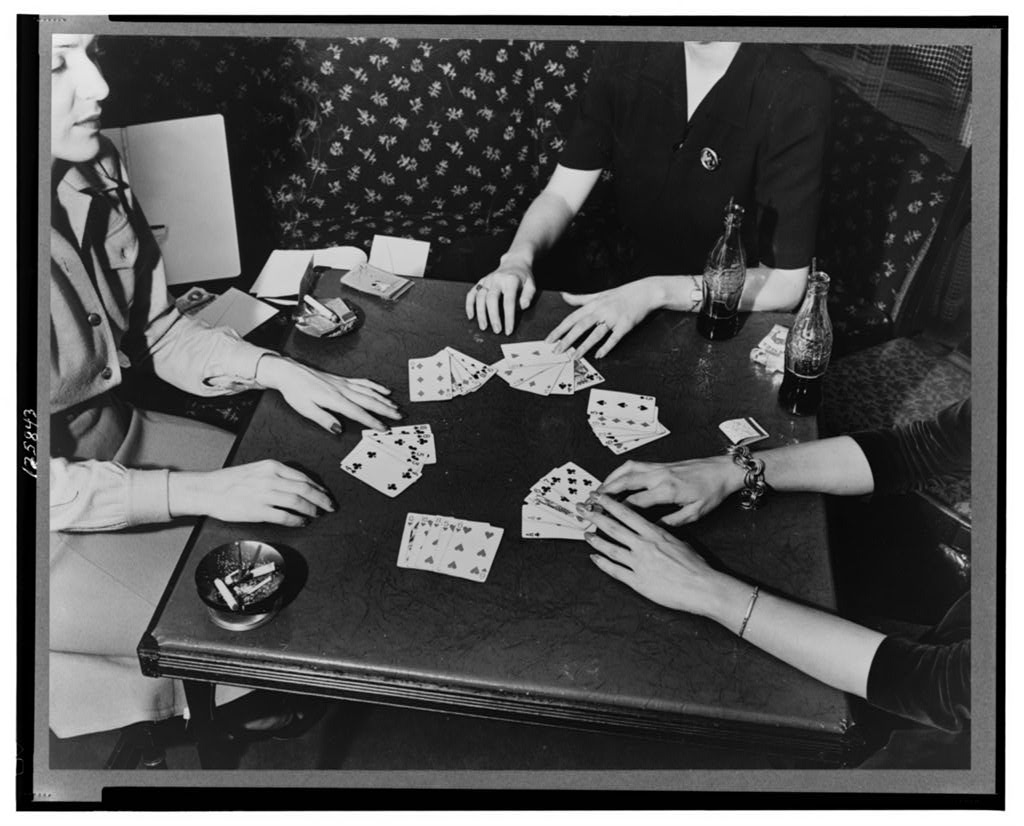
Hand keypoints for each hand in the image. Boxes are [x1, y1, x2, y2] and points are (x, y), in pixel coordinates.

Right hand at [169, 460, 334, 526]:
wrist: (208, 490)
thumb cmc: (230, 481)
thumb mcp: (257, 469)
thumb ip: (277, 475)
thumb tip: (299, 486)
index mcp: (271, 466)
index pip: (303, 477)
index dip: (318, 488)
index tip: (326, 494)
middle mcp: (270, 478)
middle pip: (305, 489)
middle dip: (322, 499)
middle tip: (330, 507)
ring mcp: (265, 494)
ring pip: (298, 502)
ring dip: (312, 510)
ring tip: (317, 515)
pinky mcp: (258, 510)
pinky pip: (285, 517)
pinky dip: (298, 520)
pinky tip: (302, 522)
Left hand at [257, 355, 401, 432]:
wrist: (289, 372)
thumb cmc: (295, 391)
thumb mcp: (305, 409)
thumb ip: (323, 419)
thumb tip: (338, 429)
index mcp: (334, 399)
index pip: (358, 412)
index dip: (372, 421)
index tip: (384, 428)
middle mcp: (342, 390)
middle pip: (369, 401)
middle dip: (386, 410)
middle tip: (400, 417)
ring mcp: (344, 383)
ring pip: (369, 391)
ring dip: (384, 399)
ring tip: (396, 407)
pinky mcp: (342, 380)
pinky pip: (363, 382)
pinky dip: (376, 386)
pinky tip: (385, 390)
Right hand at [465, 259, 536, 335]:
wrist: (514, 262)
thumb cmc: (524, 277)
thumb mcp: (531, 284)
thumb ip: (528, 295)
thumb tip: (523, 306)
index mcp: (511, 280)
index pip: (508, 301)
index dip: (508, 317)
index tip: (508, 330)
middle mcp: (497, 279)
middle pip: (491, 299)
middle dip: (493, 316)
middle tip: (496, 330)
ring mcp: (487, 280)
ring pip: (480, 297)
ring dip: (480, 313)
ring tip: (483, 327)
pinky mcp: (481, 282)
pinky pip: (472, 293)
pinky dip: (469, 305)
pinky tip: (471, 316)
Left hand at [544, 277, 664, 358]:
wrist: (645, 292)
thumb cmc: (621, 294)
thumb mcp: (599, 294)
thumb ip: (580, 298)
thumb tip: (564, 295)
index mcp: (593, 304)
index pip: (572, 318)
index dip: (560, 329)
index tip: (549, 340)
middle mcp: (601, 310)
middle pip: (580, 326)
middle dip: (567, 339)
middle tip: (557, 351)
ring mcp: (613, 318)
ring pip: (596, 333)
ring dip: (584, 346)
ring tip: (574, 357)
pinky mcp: (625, 325)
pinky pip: (614, 337)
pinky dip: (607, 346)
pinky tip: (599, 355)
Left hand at [580, 493, 725, 616]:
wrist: (703, 587)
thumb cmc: (696, 565)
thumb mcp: (679, 542)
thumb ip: (664, 535)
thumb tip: (657, 530)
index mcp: (654, 533)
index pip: (627, 513)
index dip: (609, 504)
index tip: (598, 496)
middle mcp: (643, 545)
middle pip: (613, 527)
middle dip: (594, 516)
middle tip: (580, 509)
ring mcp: (639, 564)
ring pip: (610, 548)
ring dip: (595, 540)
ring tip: (585, 533)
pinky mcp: (638, 582)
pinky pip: (615, 571)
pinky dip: (602, 564)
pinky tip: (594, 558)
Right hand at [599, 456, 744, 525]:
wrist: (722, 470)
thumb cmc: (711, 492)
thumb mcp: (695, 513)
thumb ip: (672, 521)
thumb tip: (653, 527)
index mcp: (667, 490)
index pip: (635, 501)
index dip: (617, 511)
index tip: (604, 518)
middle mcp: (659, 476)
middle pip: (624, 482)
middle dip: (605, 492)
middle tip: (590, 502)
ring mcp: (658, 468)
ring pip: (626, 470)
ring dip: (609, 479)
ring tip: (597, 490)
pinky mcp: (660, 464)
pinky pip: (634, 466)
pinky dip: (620, 471)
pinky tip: (615, 478)